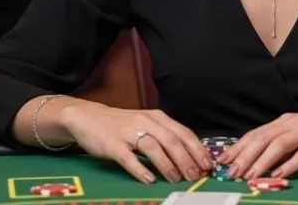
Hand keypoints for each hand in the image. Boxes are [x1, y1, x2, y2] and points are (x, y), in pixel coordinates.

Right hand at [61, 101, 212, 183]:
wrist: (90, 117)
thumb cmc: (123, 124)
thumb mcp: (147, 124)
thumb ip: (166, 136)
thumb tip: (190, 155)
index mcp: (157, 117)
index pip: (183, 132)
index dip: (197, 149)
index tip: (207, 164)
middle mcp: (146, 122)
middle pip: (171, 140)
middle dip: (186, 159)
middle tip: (195, 175)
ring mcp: (129, 132)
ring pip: (153, 148)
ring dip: (167, 165)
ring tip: (176, 178)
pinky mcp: (113, 144)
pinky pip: (128, 158)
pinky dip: (140, 169)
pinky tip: (149, 179)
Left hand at [219, 103, 297, 179]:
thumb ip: (285, 144)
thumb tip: (263, 159)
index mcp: (287, 121)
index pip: (257, 133)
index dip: (239, 147)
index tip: (224, 160)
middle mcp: (294, 123)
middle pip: (263, 138)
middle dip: (245, 155)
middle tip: (231, 172)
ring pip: (279, 144)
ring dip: (262, 161)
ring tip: (249, 175)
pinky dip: (291, 164)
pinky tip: (280, 174)